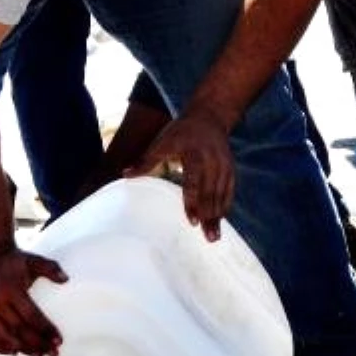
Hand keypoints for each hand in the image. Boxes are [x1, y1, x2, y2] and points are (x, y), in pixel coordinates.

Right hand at [0, 247, 67, 355]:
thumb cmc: (14, 260)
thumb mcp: (34, 260)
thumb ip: (50, 268)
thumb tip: (66, 278)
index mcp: (11, 289)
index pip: (31, 315)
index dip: (46, 330)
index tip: (58, 340)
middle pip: (18, 329)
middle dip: (37, 343)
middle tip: (53, 353)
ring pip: (2, 336)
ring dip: (21, 348)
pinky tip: (13, 352)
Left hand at [124, 112, 234, 240]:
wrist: (209, 117)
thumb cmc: (182, 131)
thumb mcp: (162, 142)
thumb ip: (146, 161)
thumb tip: (125, 174)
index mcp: (194, 155)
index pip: (194, 183)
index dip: (193, 202)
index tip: (193, 221)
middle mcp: (212, 162)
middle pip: (210, 194)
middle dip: (210, 217)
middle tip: (208, 238)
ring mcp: (223, 166)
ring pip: (221, 195)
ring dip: (218, 216)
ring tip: (214, 236)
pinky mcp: (230, 169)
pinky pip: (228, 191)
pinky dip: (224, 206)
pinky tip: (220, 220)